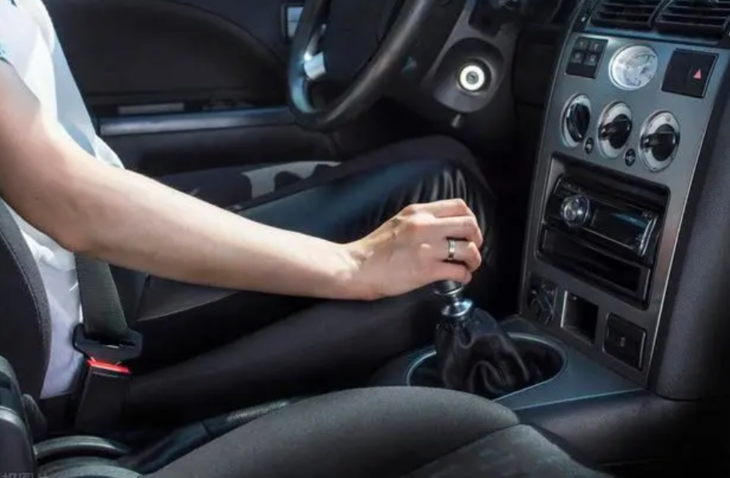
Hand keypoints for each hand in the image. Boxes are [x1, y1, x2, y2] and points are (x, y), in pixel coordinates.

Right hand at [345, 199, 483, 299]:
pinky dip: (464, 277)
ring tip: (469, 266)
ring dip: (474, 260)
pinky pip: (458, 272)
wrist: (357, 266)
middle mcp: (425, 226)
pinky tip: (460, 279)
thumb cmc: (374, 248)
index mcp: (419, 212)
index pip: (458, 206)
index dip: (470, 219)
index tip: (468, 230)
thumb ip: (421, 220)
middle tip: (473, 248)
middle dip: (477, 238)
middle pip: (469, 225)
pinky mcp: (426, 270)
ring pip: (468, 249)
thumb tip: (443, 227)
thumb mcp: (398, 222)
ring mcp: (427, 248)